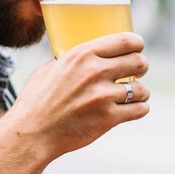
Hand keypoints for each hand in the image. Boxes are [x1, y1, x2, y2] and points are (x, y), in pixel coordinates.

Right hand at [8, 32, 150, 158]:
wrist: (32, 132)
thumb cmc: (36, 100)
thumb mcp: (50, 68)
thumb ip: (70, 60)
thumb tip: (82, 56)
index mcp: (82, 54)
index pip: (125, 40)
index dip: (137, 43)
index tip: (138, 47)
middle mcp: (95, 71)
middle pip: (139, 62)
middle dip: (141, 66)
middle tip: (136, 72)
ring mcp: (103, 96)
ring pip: (142, 88)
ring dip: (141, 92)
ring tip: (134, 94)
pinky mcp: (108, 118)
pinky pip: (140, 109)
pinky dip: (140, 109)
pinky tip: (133, 108)